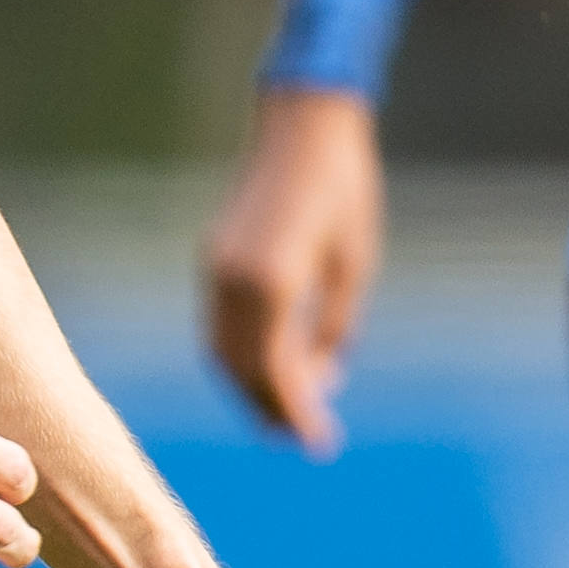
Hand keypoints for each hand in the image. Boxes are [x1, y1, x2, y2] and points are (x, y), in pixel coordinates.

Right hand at [197, 83, 383, 448]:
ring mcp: (216, 269)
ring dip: (251, 385)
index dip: (297, 413)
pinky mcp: (214, 257)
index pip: (276, 371)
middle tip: (304, 438)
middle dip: (271, 408)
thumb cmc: (345, 191)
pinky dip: (242, 354)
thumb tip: (325, 380)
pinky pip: (221, 324)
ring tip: (286, 412)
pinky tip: (272, 364)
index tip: (320, 444)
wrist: (305, 123)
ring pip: (224, 350)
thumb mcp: (354, 267)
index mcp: (272, 284)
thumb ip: (335, 328)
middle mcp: (233, 281)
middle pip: (242, 369)